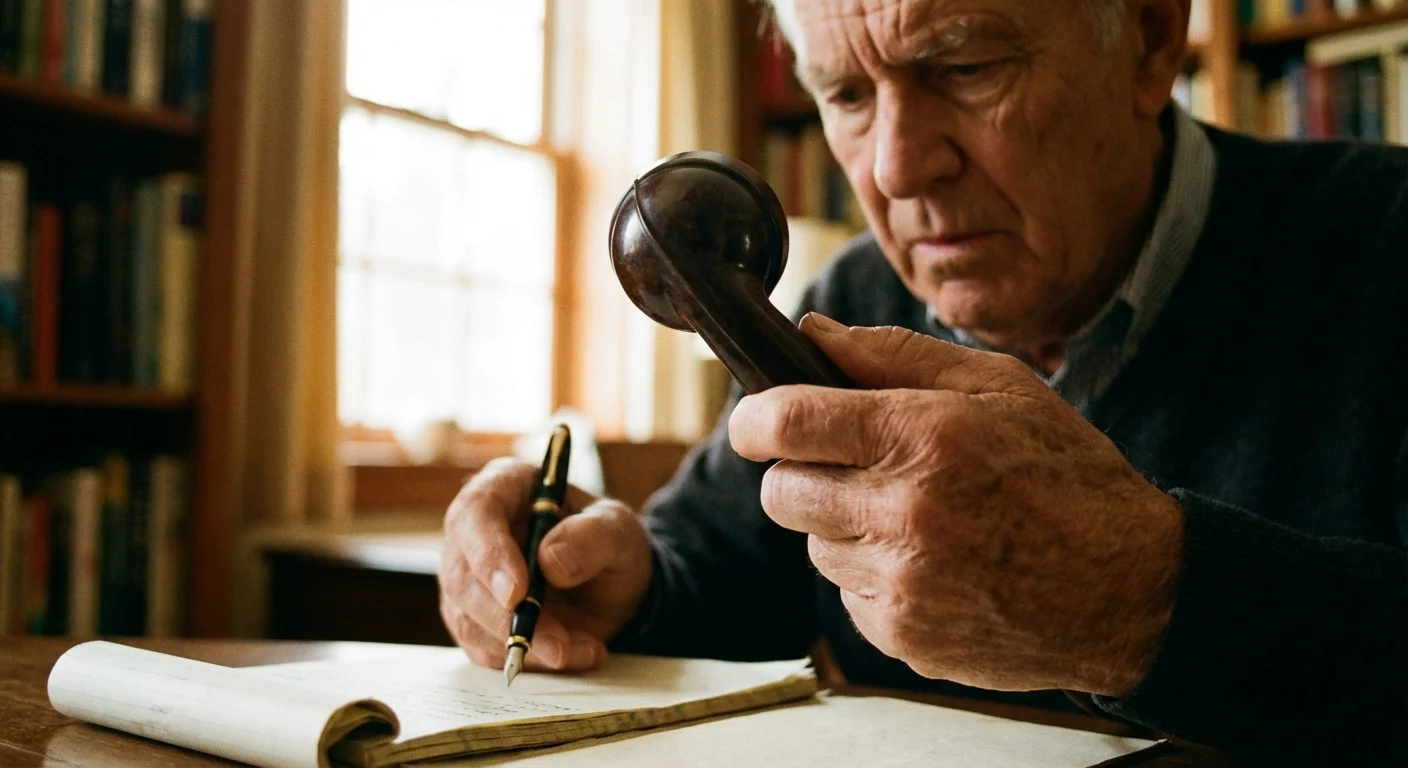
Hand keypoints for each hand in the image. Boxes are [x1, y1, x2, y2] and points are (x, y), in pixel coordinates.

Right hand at [439, 457, 653, 672]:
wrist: (611, 585)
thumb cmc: (608, 542)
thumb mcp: (618, 530)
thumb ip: (592, 537)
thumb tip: (549, 560)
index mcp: (503, 488)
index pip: (475, 514)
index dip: (489, 555)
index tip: (516, 593)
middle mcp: (474, 532)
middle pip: (461, 576)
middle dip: (506, 618)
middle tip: (556, 644)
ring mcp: (467, 578)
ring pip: (469, 621)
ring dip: (524, 646)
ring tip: (583, 649)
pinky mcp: (473, 619)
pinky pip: (485, 649)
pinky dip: (529, 660)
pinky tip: (573, 655)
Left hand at [728, 313, 1182, 697]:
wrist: (1132, 590)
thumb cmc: (1068, 475)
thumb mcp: (999, 387)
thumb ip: (895, 355)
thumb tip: (813, 335)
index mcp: (925, 437)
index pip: (786, 423)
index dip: (753, 420)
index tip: (755, 423)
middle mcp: (904, 514)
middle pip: (782, 491)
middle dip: (802, 472)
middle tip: (854, 466)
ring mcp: (901, 584)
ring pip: (814, 544)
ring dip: (843, 525)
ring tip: (914, 516)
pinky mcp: (903, 636)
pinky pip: (847, 594)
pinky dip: (873, 575)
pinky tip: (931, 562)